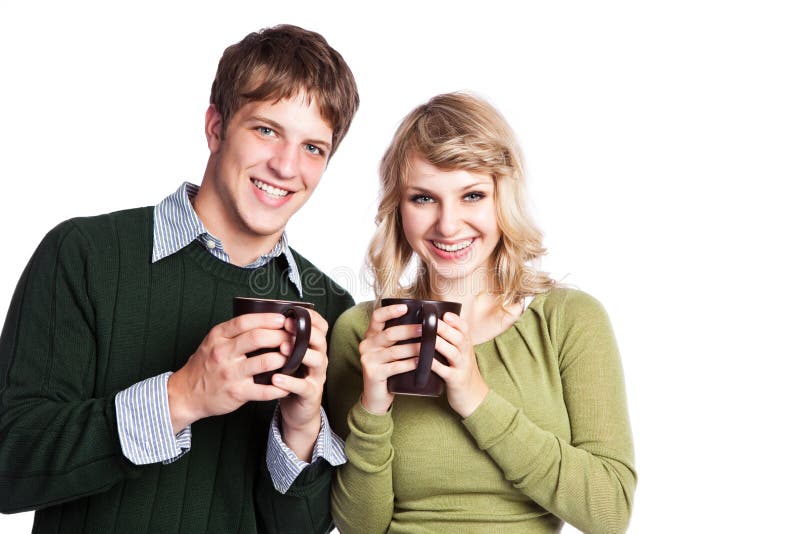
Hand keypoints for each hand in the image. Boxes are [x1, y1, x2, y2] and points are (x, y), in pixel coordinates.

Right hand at [167, 312, 294, 431]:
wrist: (187, 393)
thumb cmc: (206, 364)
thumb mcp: (214, 341)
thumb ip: (235, 330)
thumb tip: (267, 318)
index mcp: (219, 336)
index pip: (245, 321)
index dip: (268, 318)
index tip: (284, 319)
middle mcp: (223, 353)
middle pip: (258, 338)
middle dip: (281, 336)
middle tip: (295, 337)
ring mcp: (230, 374)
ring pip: (265, 362)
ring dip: (285, 358)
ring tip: (295, 357)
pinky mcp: (237, 393)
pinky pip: (265, 390)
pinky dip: (280, 387)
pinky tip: (288, 384)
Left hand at [274, 309, 329, 460]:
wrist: (298, 409)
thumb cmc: (290, 377)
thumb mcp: (289, 355)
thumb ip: (283, 338)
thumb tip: (265, 318)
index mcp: (315, 346)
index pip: (320, 326)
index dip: (309, 317)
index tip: (291, 312)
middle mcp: (320, 358)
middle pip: (321, 339)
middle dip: (304, 331)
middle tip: (286, 326)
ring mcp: (317, 376)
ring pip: (317, 360)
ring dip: (300, 353)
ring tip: (282, 349)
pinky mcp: (311, 393)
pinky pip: (303, 386)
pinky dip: (290, 382)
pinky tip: (275, 378)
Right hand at [358, 304, 421, 413]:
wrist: (376, 396)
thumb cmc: (388, 369)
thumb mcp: (389, 351)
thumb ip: (398, 338)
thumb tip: (423, 322)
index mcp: (370, 336)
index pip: (376, 317)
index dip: (390, 311)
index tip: (405, 307)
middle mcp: (366, 345)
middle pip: (389, 333)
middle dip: (409, 330)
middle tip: (426, 329)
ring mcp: (368, 360)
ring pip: (394, 351)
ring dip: (413, 348)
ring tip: (428, 346)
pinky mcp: (373, 373)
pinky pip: (395, 367)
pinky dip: (409, 364)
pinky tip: (420, 362)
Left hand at [431, 312, 488, 417]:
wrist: (474, 398)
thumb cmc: (461, 372)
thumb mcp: (461, 355)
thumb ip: (451, 341)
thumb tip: (433, 323)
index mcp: (467, 347)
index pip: (465, 329)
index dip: (456, 321)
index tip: (444, 314)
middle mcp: (466, 355)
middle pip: (459, 338)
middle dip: (445, 329)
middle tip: (431, 320)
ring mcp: (462, 368)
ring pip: (453, 353)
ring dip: (440, 343)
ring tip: (427, 337)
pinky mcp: (456, 381)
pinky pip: (446, 372)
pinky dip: (436, 365)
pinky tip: (426, 361)